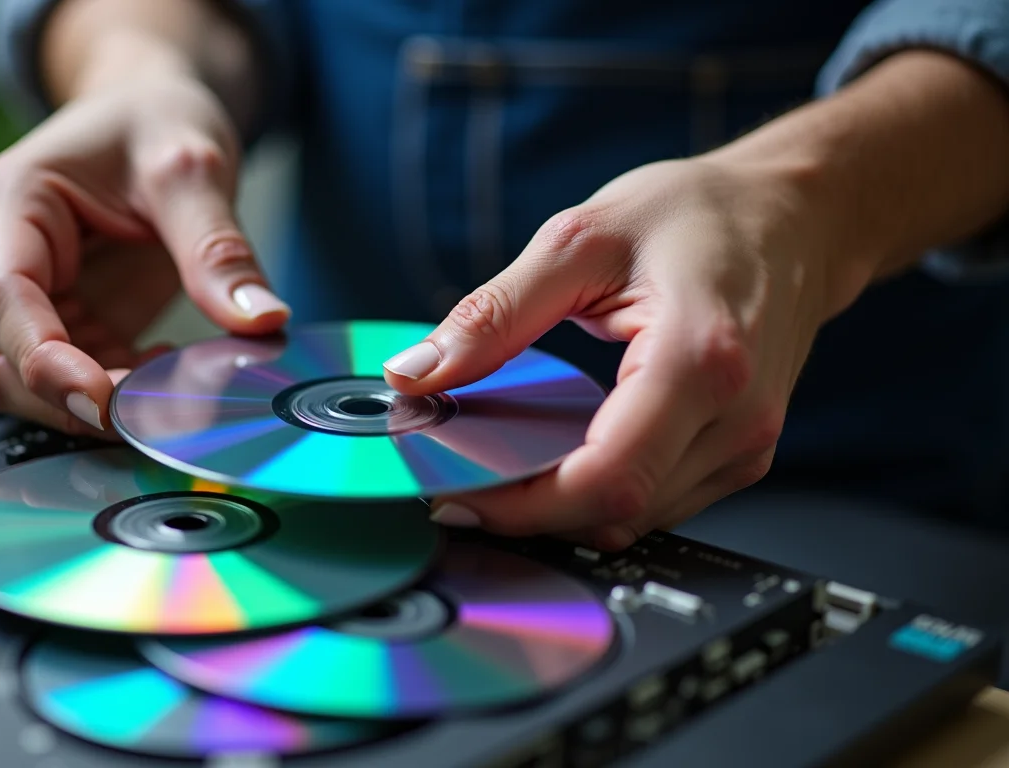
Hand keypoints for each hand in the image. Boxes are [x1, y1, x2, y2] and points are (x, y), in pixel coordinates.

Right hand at [0, 54, 288, 435]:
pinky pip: (78, 382)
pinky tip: (171, 372)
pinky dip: (121, 394)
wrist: (153, 113)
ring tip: (174, 387)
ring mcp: (29, 296)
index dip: (43, 361)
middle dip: (67, 399)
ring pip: (30, 385)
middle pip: (0, 360)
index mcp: (10, 201)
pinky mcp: (66, 322)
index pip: (2, 299)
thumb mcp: (193, 167)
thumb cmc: (156, 119)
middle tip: (153, 412)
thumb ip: (216, 247)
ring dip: (96, 405)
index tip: (103, 399)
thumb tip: (260, 321)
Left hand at [383, 156, 875, 549]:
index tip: (457, 491)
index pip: (604, 476)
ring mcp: (745, 445)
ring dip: (559, 507)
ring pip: (634, 518)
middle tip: (458, 480)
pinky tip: (556, 459)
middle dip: (527, 511)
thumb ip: (494, 314)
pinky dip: (596, 492)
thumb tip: (418, 373)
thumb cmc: (701, 216)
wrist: (794, 218)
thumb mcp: (579, 240)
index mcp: (699, 360)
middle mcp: (735, 418)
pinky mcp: (740, 454)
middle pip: (614, 510)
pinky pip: (656, 501)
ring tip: (499, 467)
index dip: (521, 504)